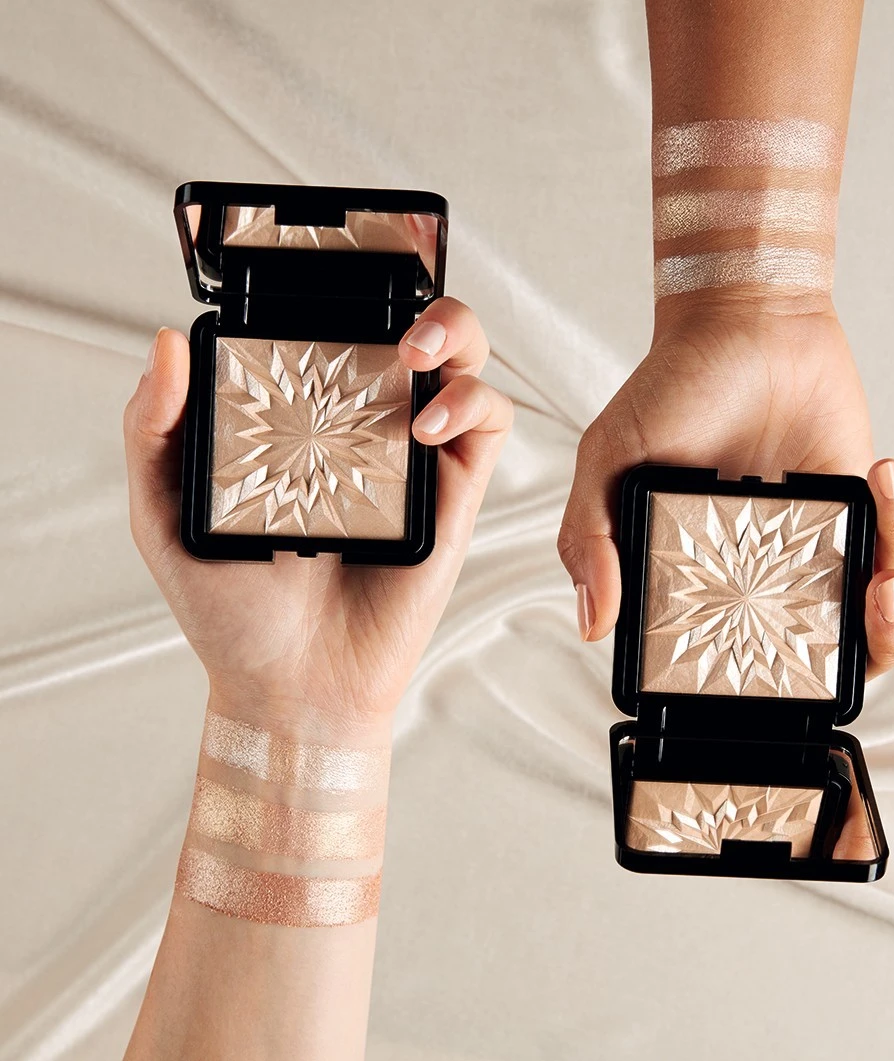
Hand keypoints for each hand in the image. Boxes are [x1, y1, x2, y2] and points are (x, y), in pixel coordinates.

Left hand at [124, 298, 511, 738]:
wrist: (288, 685)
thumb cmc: (231, 612)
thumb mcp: (165, 512)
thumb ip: (154, 428)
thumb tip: (165, 345)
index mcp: (305, 427)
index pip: (338, 339)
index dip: (346, 300)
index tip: (324, 290)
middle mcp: (366, 434)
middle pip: (420, 342)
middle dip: (427, 310)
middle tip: (398, 323)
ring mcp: (414, 463)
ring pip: (467, 371)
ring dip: (458, 341)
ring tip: (418, 356)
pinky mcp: (452, 498)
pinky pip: (487, 430)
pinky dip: (472, 408)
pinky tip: (425, 428)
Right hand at [557, 307, 893, 678]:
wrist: (745, 320)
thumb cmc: (673, 386)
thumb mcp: (607, 460)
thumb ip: (588, 536)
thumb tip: (594, 621)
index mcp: (692, 569)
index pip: (719, 650)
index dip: (741, 682)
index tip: (755, 675)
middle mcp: (754, 566)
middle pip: (803, 653)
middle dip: (833, 670)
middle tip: (833, 646)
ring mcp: (810, 540)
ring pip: (863, 618)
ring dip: (890, 622)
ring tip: (881, 586)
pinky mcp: (858, 506)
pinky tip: (885, 479)